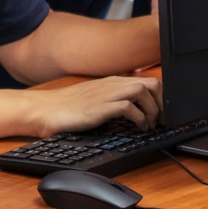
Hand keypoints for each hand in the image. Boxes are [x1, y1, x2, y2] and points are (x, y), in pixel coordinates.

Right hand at [34, 75, 161, 136]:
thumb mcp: (96, 98)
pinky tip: (138, 128)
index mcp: (112, 81)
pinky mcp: (99, 108)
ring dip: (152, 110)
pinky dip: (139, 118)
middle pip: (151, 83)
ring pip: (142, 91)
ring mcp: (105, 94)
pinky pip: (128, 107)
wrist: (46, 109)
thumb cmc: (69, 107)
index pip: (147, 80)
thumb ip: (113, 98)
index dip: (160, 97)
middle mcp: (111, 84)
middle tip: (158, 119)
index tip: (161, 113)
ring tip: (150, 125)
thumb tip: (133, 109)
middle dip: (161, 102)